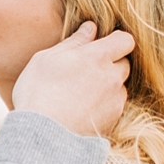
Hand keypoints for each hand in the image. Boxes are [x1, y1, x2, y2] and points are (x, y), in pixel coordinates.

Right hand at [11, 21, 133, 136]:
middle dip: (110, 64)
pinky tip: (83, 110)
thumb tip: (91, 28)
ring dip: (107, 86)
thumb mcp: (45, 59)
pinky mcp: (114, 119)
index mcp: (97, 56)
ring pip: (119, 85)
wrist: (42, 135)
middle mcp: (112, 76)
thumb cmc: (38, 92)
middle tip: (86, 72)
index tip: (101, 46)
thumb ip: (73, 42)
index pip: (125, 40)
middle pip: (124, 63)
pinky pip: (115, 105)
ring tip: (81, 95)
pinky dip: (104, 105)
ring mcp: (115, 99)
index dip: (115, 41)